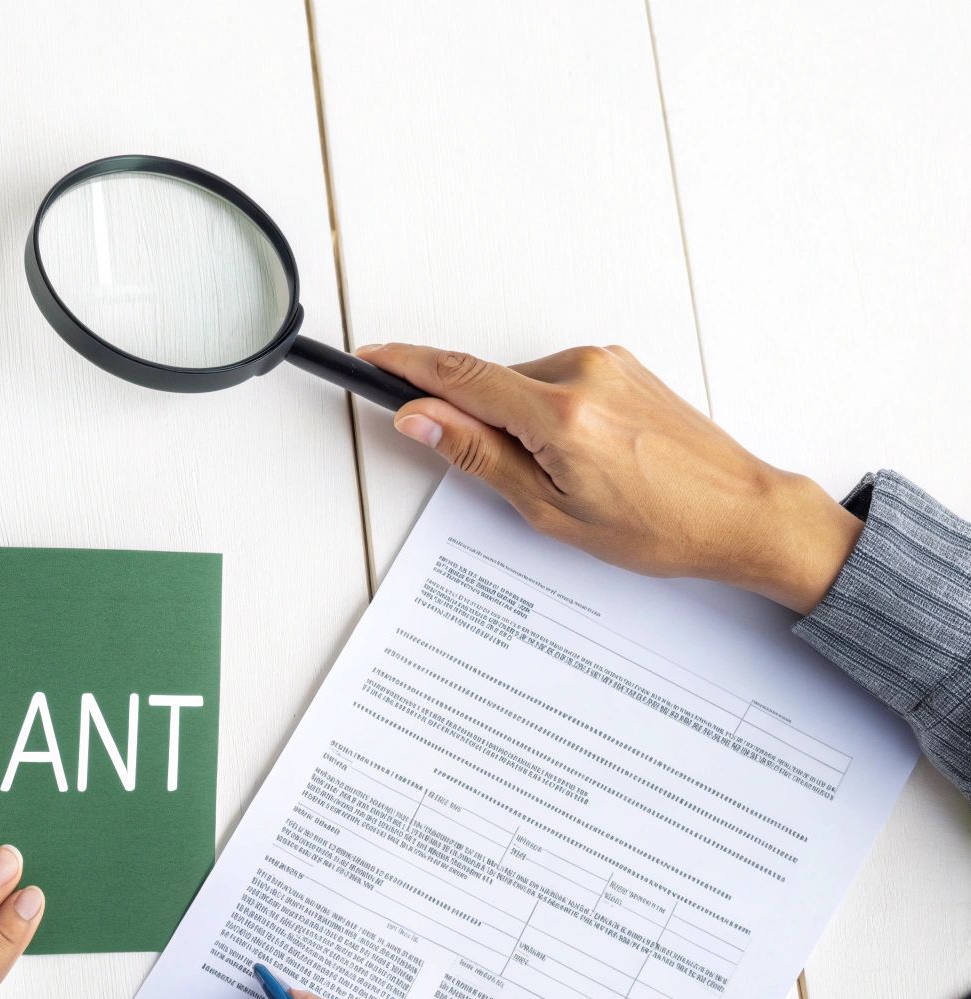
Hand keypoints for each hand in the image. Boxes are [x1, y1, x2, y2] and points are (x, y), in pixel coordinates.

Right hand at [356, 343, 861, 613]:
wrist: (742, 513)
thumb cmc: (661, 526)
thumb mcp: (551, 509)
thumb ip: (478, 455)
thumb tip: (422, 418)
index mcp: (561, 413)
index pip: (460, 375)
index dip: (406, 365)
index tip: (371, 357)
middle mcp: (584, 372)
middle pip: (490, 383)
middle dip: (477, 423)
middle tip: (511, 478)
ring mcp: (607, 363)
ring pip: (523, 385)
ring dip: (518, 422)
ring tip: (567, 477)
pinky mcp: (622, 365)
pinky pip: (556, 380)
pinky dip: (547, 413)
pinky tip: (582, 456)